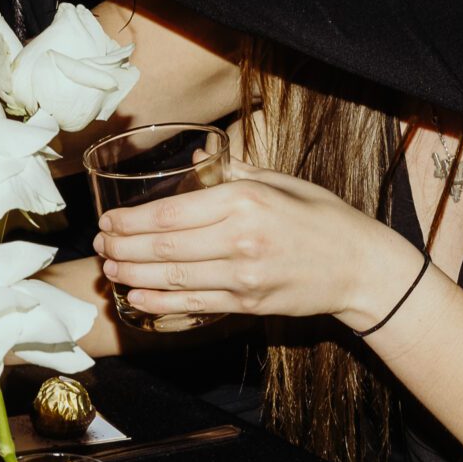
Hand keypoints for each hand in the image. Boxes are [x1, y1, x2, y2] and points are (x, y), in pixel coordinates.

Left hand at [97, 162, 427, 328]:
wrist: (362, 268)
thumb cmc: (321, 217)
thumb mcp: (281, 182)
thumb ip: (235, 171)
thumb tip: (193, 157)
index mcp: (245, 201)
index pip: (171, 213)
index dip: (131, 220)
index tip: (108, 219)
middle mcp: (241, 239)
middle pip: (164, 247)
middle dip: (123, 246)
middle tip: (100, 244)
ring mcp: (244, 276)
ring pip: (173, 278)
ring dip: (132, 273)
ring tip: (109, 267)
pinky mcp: (249, 303)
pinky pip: (194, 304)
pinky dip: (159, 302)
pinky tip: (135, 296)